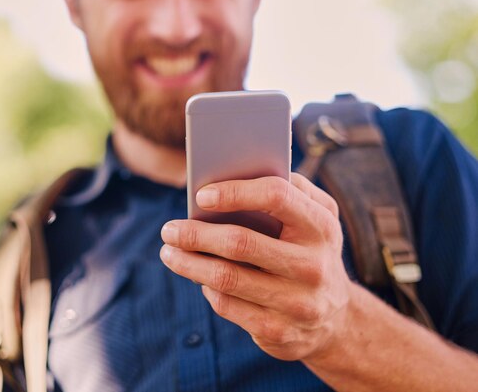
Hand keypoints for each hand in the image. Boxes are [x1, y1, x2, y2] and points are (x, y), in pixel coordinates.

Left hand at [160, 173, 354, 360]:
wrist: (337, 320)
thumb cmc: (313, 252)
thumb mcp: (318, 219)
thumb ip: (291, 190)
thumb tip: (237, 174)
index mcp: (321, 226)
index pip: (276, 197)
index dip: (234, 192)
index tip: (201, 196)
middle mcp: (313, 265)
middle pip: (240, 242)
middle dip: (196, 234)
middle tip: (169, 229)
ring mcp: (297, 302)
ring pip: (226, 278)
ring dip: (188, 263)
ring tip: (169, 252)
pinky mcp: (278, 331)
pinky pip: (227, 305)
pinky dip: (206, 288)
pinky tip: (198, 278)